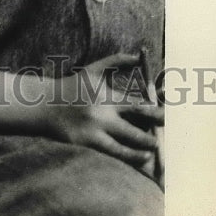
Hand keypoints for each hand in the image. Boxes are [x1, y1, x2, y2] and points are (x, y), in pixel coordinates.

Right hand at [42, 54, 163, 168]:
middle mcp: (103, 115)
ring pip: (126, 145)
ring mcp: (95, 131)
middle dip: (154, 134)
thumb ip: (116, 61)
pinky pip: (112, 154)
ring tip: (154, 150)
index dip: (156, 112)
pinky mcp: (86, 144)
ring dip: (144, 150)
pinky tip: (140, 159)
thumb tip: (138, 55)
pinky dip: (129, 157)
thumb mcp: (93, 70)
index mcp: (107, 97)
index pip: (138, 106)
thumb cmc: (74, 87)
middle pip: (136, 128)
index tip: (169, 117)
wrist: (46, 104)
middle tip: (166, 138)